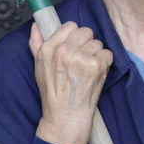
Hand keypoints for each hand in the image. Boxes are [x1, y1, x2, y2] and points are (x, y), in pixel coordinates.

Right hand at [29, 21, 113, 143]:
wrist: (65, 118)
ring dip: (96, 54)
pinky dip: (105, 63)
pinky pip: (107, 53)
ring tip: (88, 69)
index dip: (74, 36)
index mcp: (49, 48)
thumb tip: (36, 26)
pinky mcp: (96, 66)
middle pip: (86, 31)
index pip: (70, 25)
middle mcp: (64, 51)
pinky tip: (96, 74)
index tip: (74, 47)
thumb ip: (36, 43)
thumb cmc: (52, 93)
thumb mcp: (38, 66)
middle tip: (82, 59)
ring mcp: (81, 58)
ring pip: (98, 43)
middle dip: (86, 44)